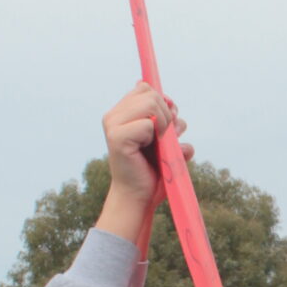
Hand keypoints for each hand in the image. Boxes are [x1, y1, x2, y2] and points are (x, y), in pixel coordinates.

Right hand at [98, 87, 190, 241]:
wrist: (140, 198)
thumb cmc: (153, 172)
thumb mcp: (166, 142)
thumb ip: (169, 122)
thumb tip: (173, 107)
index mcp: (121, 113)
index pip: (145, 88)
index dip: (162, 102)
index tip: (168, 122)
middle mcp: (113, 116)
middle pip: (151, 93)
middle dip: (167, 114)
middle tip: (164, 138)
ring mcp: (112, 125)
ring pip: (151, 104)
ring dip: (164, 124)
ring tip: (159, 144)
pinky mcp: (117, 137)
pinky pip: (148, 124)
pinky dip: (157, 137)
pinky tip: (150, 151)